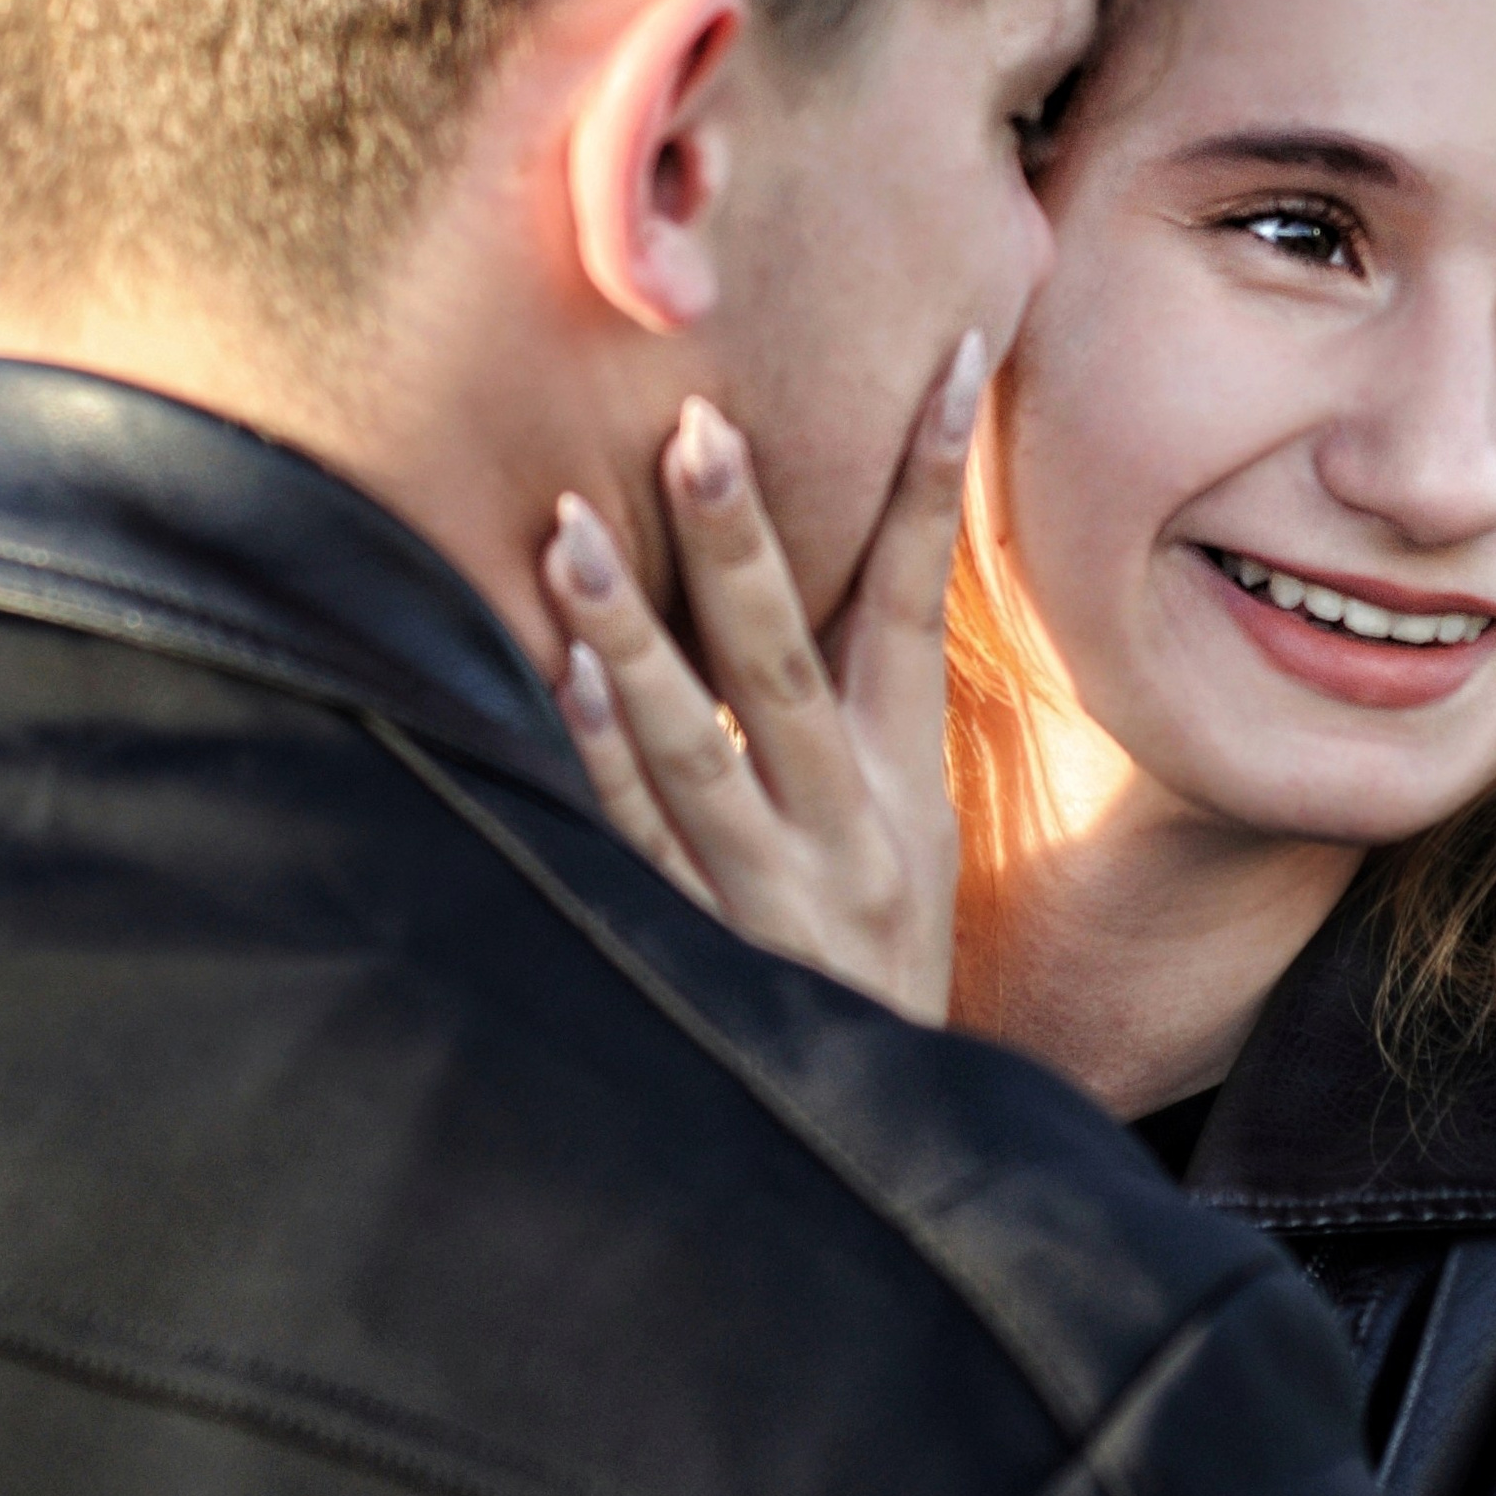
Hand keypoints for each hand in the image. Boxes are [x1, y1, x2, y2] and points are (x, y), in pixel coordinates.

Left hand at [538, 334, 985, 1024]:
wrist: (878, 1141)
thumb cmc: (868, 956)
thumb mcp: (900, 835)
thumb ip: (853, 710)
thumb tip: (811, 555)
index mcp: (901, 778)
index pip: (915, 603)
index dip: (928, 479)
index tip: (943, 354)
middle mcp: (843, 828)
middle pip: (787, 664)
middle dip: (740, 542)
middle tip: (697, 428)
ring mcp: (765, 893)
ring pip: (694, 747)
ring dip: (628, 635)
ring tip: (570, 530)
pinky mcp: (696, 951)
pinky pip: (633, 843)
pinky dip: (595, 760)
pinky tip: (553, 683)